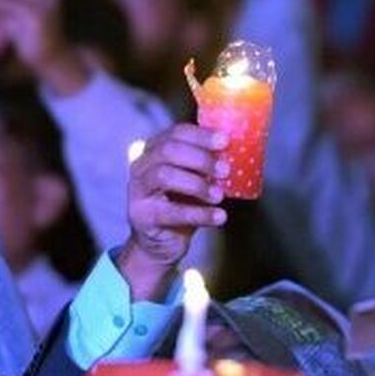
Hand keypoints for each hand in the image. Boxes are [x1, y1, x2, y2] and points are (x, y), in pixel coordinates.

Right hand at [119, 125, 228, 298]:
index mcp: (154, 150)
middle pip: (168, 151)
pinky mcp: (142, 216)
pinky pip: (172, 212)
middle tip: (225, 170)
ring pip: (164, 176)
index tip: (225, 141)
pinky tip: (219, 216)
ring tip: (219, 195)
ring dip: (197, 184)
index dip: (201, 135)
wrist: (163, 242)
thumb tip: (236, 154)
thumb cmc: (181, 204)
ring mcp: (138, 191)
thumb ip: (206, 166)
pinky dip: (199, 214)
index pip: (176, 133)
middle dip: (200, 159)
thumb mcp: (194, 180)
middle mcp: (141, 166)